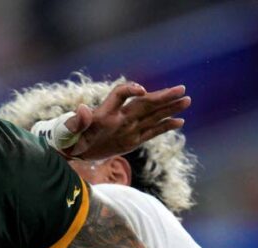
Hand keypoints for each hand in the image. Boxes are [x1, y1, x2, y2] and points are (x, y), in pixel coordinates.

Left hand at [62, 83, 190, 160]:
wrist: (73, 149)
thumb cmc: (69, 138)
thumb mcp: (69, 131)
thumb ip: (77, 121)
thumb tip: (82, 109)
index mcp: (105, 113)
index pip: (120, 95)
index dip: (130, 90)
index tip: (142, 91)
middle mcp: (120, 117)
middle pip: (144, 103)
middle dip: (162, 96)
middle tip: (182, 89)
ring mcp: (128, 127)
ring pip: (152, 115)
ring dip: (169, 108)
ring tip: (187, 100)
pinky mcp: (131, 139)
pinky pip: (151, 131)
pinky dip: (164, 126)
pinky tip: (179, 121)